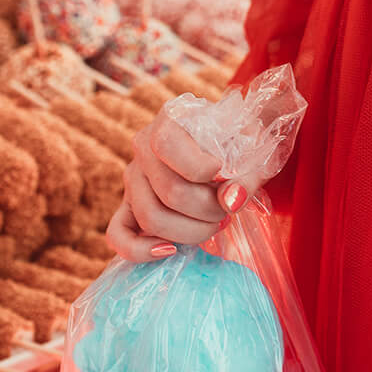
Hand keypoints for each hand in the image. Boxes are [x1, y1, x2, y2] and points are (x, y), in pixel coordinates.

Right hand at [108, 110, 240, 262]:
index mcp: (170, 120)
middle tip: (228, 210)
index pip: (167, 144)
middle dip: (208, 209)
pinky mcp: (128, 206)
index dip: (200, 168)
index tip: (223, 173)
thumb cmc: (240, 147)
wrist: (229, 149)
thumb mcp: (252, 153)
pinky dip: (141, 250)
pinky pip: (118, 235)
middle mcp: (143, 146)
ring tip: (216, 223)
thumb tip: (231, 201)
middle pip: (168, 191)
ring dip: (191, 231)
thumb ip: (247, 176)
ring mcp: (133, 178)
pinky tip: (170, 250)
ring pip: (150, 217)